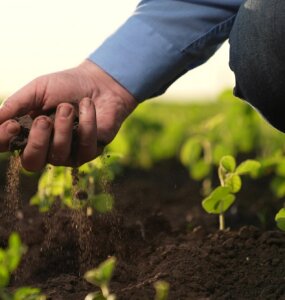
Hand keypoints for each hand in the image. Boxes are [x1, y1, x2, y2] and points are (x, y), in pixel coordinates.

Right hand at [0, 60, 136, 170]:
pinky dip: (86, 123)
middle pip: (32, 163)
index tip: (13, 124)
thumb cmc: (67, 86)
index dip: (4, 140)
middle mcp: (47, 147)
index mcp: (29, 132)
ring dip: (63, 128)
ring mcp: (69, 153)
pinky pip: (85, 146)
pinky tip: (87, 105)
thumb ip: (16, 104)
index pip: (8, 146)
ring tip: (68, 106)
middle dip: (37, 141)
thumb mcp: (38, 89)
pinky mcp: (90, 152)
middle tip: (44, 119)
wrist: (100, 83)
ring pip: (59, 155)